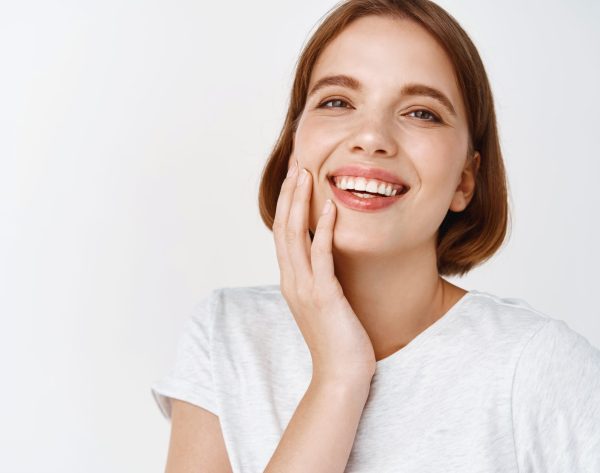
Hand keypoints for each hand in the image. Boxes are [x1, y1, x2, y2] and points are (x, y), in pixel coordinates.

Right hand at [273, 153, 376, 383]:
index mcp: (291, 280)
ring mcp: (304, 288)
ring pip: (294, 236)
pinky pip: (320, 256)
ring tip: (306, 174)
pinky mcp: (323, 296)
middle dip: (289, 193)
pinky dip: (321, 229)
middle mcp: (292, 280)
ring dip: (299, 202)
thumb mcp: (323, 303)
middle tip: (297, 163)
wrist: (340, 376)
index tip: (295, 177)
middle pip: (283, 227)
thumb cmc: (337, 340)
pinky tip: (328, 207)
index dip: (287, 202)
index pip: (283, 232)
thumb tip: (324, 260)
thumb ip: (318, 279)